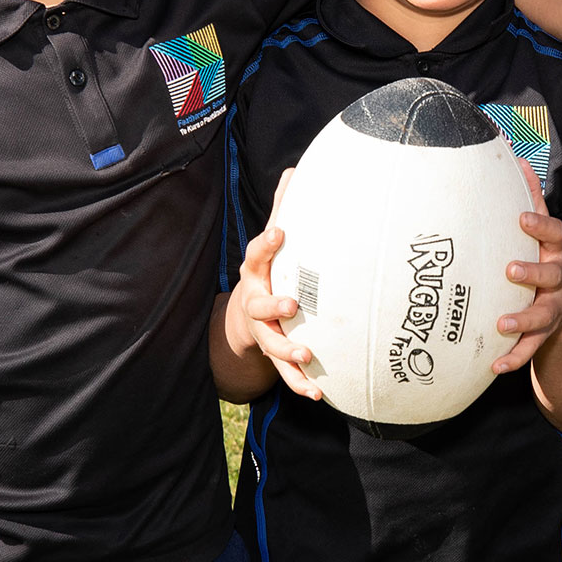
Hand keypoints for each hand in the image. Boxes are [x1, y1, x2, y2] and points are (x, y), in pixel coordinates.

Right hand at [226, 170, 321, 399]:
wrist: (242, 319)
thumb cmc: (269, 271)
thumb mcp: (271, 243)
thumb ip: (285, 208)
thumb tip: (296, 168)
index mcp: (257, 272)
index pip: (257, 254)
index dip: (267, 243)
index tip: (280, 232)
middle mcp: (256, 302)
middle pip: (259, 305)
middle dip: (274, 306)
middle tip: (292, 305)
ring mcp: (263, 332)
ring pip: (271, 343)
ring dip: (287, 353)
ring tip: (306, 357)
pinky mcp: (274, 355)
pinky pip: (285, 375)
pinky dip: (299, 384)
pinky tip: (319, 393)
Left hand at [494, 161, 561, 373]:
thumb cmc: (542, 257)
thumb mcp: (540, 231)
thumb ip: (529, 198)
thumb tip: (515, 156)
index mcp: (556, 251)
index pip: (556, 234)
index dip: (541, 226)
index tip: (521, 217)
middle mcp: (559, 280)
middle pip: (554, 275)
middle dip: (533, 272)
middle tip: (510, 269)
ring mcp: (553, 310)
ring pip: (543, 316)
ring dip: (523, 321)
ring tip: (501, 324)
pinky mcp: (543, 336)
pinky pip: (530, 349)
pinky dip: (514, 358)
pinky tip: (494, 365)